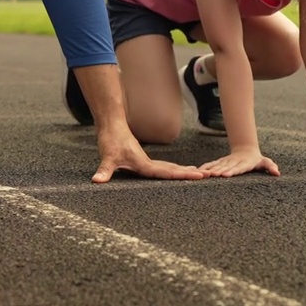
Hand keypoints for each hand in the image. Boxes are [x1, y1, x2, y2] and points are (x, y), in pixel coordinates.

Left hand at [92, 130, 207, 182]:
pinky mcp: (143, 160)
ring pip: (169, 167)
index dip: (182, 175)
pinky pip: (163, 167)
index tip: (198, 176)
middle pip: (172, 170)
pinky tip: (179, 172)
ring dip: (184, 171)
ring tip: (200, 174)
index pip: (166, 172)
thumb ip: (104, 171)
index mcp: (143, 164)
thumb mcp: (107, 157)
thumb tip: (97, 181)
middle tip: (208, 176)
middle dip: (189, 174)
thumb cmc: (110, 140)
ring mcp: (147, 161)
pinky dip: (173, 170)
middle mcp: (148, 163)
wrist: (112, 125)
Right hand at [199, 150, 280, 177]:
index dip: (231, 171)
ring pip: (217, 165)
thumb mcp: (265, 162)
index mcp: (244, 163)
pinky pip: (211, 164)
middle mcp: (233, 162)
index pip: (238, 168)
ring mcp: (226, 162)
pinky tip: (198, 171)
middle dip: (218, 172)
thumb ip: (270, 167)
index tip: (226, 175)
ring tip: (203, 175)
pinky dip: (205, 167)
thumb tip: (277, 173)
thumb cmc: (257, 160)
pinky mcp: (220, 162)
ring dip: (210, 170)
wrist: (246, 150)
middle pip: (225, 167)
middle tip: (212, 176)